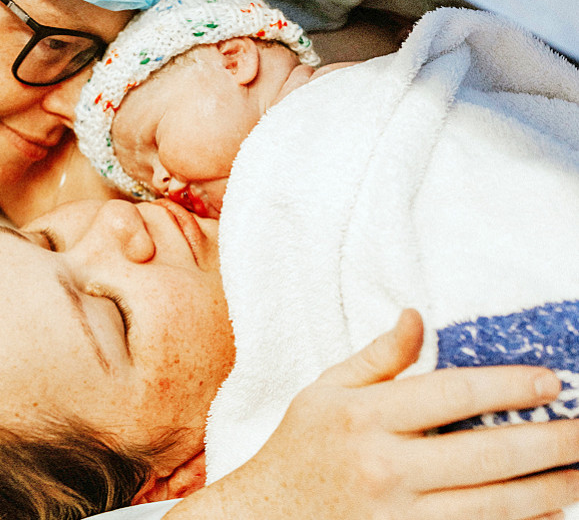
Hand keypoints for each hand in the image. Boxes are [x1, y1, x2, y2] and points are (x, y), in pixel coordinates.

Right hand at [167, 310, 578, 519]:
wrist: (266, 516)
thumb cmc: (300, 447)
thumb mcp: (325, 391)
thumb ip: (377, 357)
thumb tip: (417, 317)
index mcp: (363, 417)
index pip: (450, 394)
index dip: (508, 386)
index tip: (550, 382)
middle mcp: (385, 467)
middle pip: (486, 454)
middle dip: (550, 441)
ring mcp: (399, 514)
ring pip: (493, 505)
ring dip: (548, 489)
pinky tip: (546, 511)